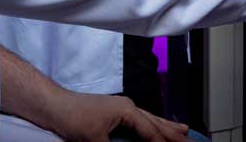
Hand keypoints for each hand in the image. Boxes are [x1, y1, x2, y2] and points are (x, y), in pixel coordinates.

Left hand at [40, 91, 189, 141]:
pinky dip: (151, 126)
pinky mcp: (114, 114)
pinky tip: (154, 127)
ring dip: (167, 127)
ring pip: (150, 120)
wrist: (54, 106)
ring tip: (184, 130)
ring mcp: (121, 109)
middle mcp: (128, 107)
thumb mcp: (95, 141)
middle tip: (191, 140)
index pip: (151, 132)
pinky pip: (140, 120)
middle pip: (156, 123)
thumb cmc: (72, 117)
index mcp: (127, 111)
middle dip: (174, 133)